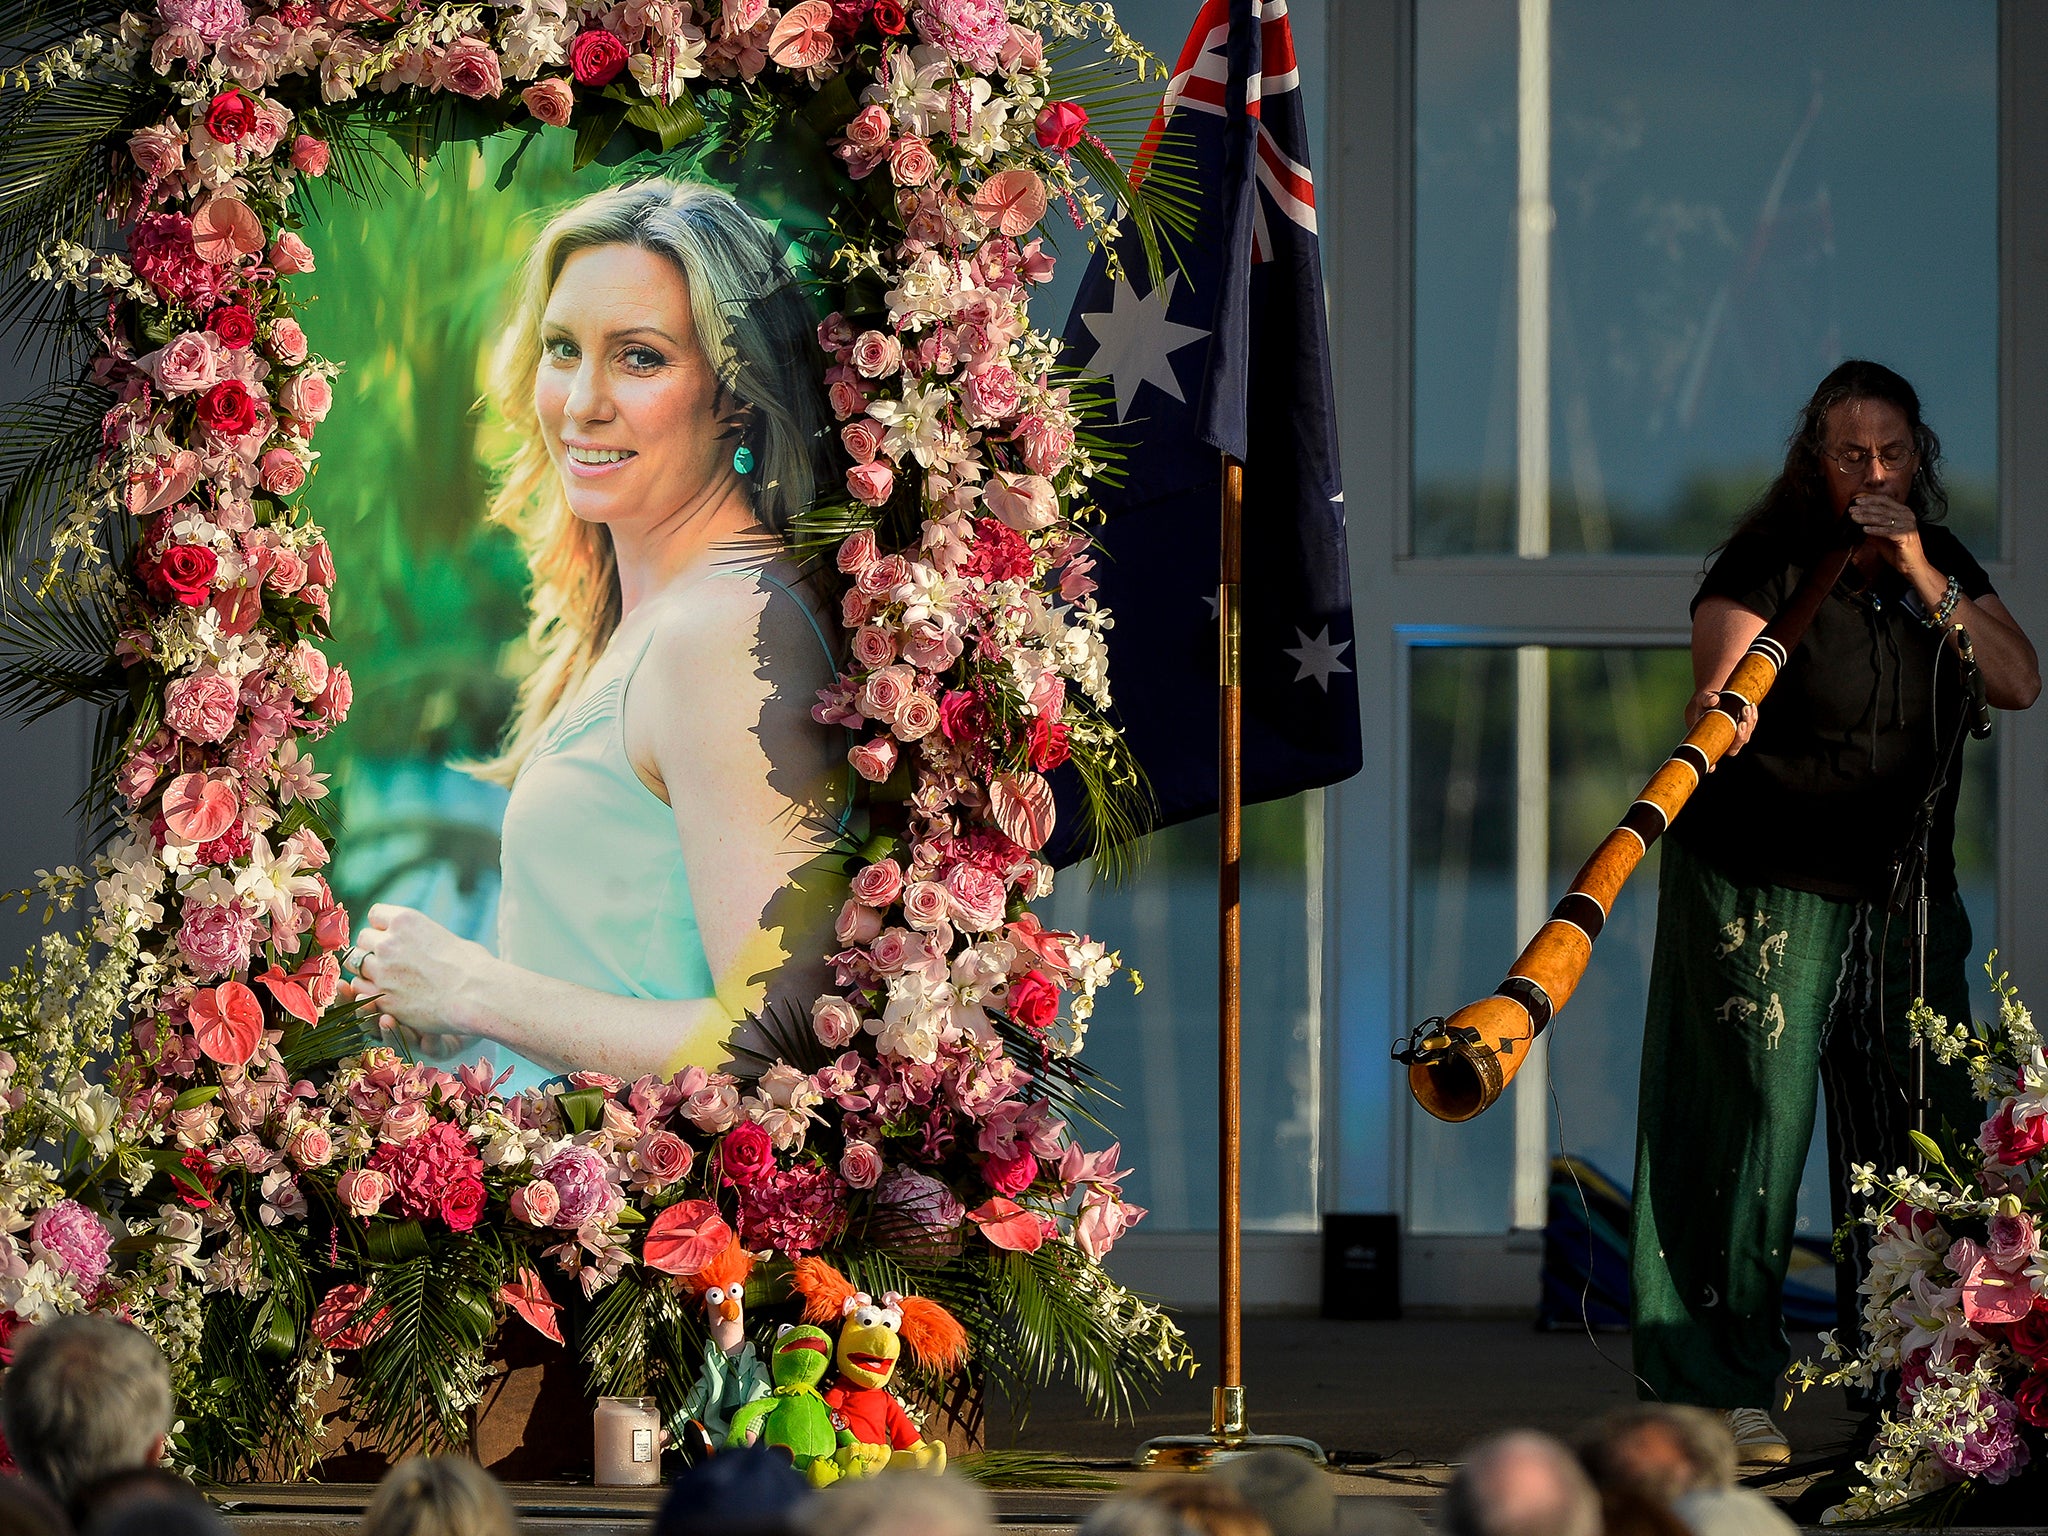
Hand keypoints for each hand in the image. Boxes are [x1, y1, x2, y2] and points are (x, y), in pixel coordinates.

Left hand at [349, 903, 491, 1057]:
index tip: (393, 936)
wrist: (476, 996)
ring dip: (368, 969)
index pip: (375, 914)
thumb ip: (422, 937)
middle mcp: (389, 942)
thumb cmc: (473, 966)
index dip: (383, 926)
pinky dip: (368, 990)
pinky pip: (360, 988)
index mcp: (406, 920)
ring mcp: (382, 970)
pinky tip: (386, 993)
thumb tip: (420, 944)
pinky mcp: (382, 997)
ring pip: (356, 964)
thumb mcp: (446, 937)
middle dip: (373, 948)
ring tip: (387, 977)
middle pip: (363, 938)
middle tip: (390, 960)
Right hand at [1685, 688, 1756, 763]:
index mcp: (1710, 740)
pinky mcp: (1744, 728)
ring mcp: (1735, 736)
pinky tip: (1751, 707)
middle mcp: (1724, 741)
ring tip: (1746, 708)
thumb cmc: (1703, 706)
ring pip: (1746, 736)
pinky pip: (1751, 726)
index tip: (1712, 766)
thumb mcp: (1701, 701)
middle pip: (1735, 746)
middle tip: (1742, 722)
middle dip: (1741, 736)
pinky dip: (1753, 717)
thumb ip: (1706, 700)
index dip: (1712, 763)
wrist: (1711, 701)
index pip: (1711, 756)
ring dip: (1749, 723)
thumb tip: (1714, 700)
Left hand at [1848, 493, 1926, 576]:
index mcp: (1903, 512)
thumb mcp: (1881, 536)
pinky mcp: (1906, 536)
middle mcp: (1907, 516)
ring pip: (1884, 519)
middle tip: (1851, 510)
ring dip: (1867, 518)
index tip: (1856, 500)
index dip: (1870, 499)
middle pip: (1883, 509)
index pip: (1885, 501)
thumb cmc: (1897, 550)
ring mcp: (1908, 525)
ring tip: (1854, 518)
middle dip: (1865, 509)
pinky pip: (1888, 531)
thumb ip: (1871, 527)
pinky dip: (1875, 530)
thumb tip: (1856, 520)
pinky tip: (1864, 529)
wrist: (1911, 565)